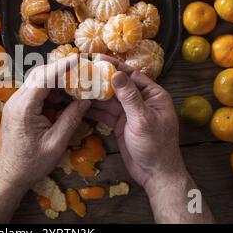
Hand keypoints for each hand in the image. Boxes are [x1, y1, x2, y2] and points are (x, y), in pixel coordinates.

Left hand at [0, 55, 91, 188]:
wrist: (11, 175)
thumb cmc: (32, 163)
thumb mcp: (56, 143)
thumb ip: (70, 119)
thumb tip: (86, 100)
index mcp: (24, 107)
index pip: (44, 78)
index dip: (61, 67)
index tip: (77, 58)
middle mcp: (16, 101)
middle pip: (38, 75)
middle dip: (59, 69)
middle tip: (79, 68)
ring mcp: (14, 103)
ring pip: (35, 81)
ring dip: (54, 79)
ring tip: (74, 81)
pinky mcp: (16, 108)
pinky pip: (33, 91)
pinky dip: (48, 89)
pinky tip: (61, 96)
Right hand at [87, 56, 184, 189]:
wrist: (155, 174)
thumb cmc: (155, 146)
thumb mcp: (142, 119)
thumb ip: (129, 96)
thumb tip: (116, 73)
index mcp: (153, 95)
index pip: (131, 75)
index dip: (114, 66)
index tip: (96, 58)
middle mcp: (141, 100)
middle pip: (118, 85)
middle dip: (100, 79)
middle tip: (81, 72)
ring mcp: (130, 113)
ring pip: (109, 99)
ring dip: (95, 94)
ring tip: (76, 86)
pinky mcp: (121, 124)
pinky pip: (106, 112)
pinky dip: (94, 109)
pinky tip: (80, 104)